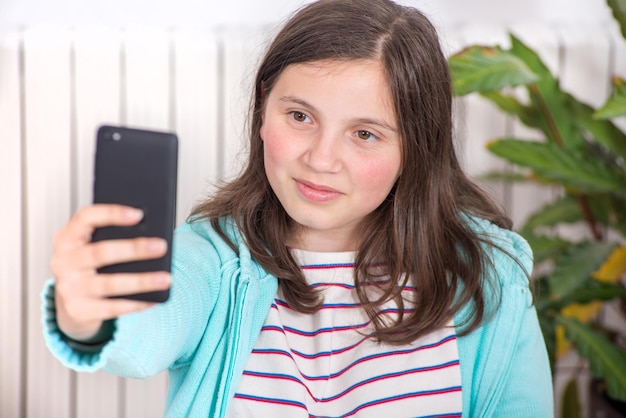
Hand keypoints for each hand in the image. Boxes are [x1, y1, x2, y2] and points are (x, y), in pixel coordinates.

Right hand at [50, 204, 170, 341]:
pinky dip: (135, 304)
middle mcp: (63, 261)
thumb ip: (113, 235)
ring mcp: (68, 287)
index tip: (139, 215)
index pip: (86, 218)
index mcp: (67, 237)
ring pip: (110, 284)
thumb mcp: (94, 243)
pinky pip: (111, 308)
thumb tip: (152, 234)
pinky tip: (154, 299)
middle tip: (161, 246)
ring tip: (166, 278)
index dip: (112, 214)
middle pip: (101, 252)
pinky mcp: (78, 309)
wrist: (70, 297)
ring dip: (141, 281)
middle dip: (134, 249)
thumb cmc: (91, 263)